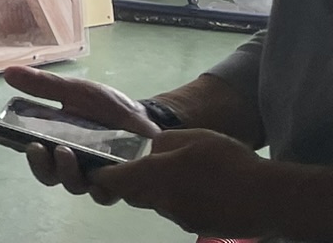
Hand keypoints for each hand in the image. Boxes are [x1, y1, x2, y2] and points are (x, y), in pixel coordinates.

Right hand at [0, 65, 158, 198]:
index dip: (1, 136)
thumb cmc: (108, 106)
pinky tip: (98, 175)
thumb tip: (8, 72)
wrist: (147, 119)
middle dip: (35, 163)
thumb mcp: (76, 91)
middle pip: (43, 171)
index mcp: (51, 137)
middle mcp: (66, 160)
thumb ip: (45, 87)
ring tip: (65, 153)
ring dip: (63, 171)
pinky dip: (97, 186)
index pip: (20, 140)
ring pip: (68, 184)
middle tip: (35, 147)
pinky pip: (101, 194)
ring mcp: (89, 174)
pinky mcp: (114, 184)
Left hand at [92, 128, 267, 235]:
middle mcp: (161, 201)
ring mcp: (179, 217)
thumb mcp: (191, 137)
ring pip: (156, 203)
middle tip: (148, 165)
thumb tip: (148, 150)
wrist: (267, 198)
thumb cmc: (227, 161)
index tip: (96, 170)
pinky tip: (203, 189)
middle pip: (133, 194)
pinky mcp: (195, 227)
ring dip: (159, 190)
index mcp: (154, 176)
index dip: (101, 176)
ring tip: (185, 174)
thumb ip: (162, 142)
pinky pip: (177, 212)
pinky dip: (181, 201)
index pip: (112, 181)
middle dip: (132, 181)